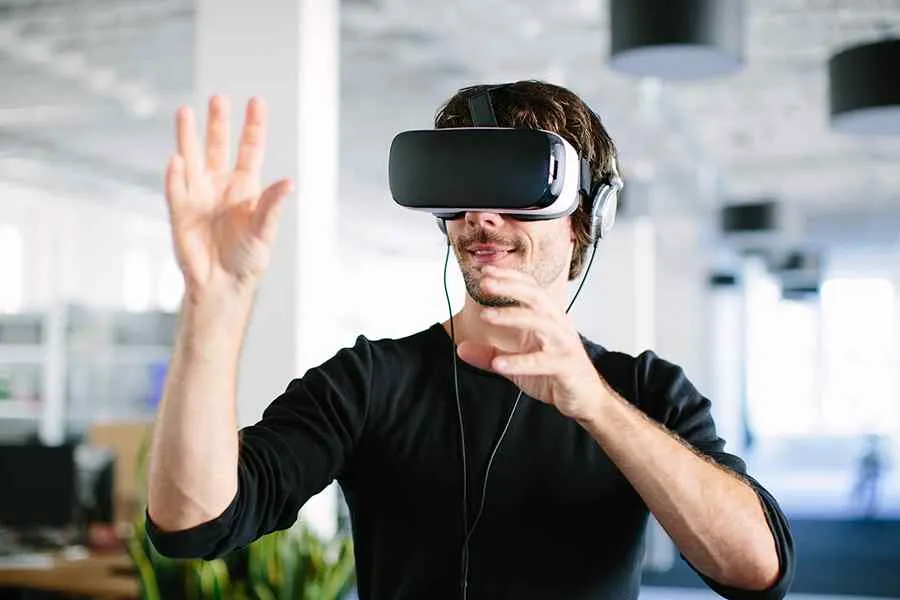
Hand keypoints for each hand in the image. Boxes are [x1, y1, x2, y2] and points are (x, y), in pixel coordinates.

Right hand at [165, 95, 293, 301]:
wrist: (222, 284)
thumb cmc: (248, 259)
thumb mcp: (265, 231)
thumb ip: (272, 206)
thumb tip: (289, 182)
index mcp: (245, 187)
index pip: (250, 149)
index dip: (253, 126)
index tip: (257, 101)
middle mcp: (220, 185)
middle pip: (218, 146)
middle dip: (218, 123)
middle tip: (218, 98)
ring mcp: (198, 195)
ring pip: (192, 159)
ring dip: (188, 137)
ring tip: (185, 111)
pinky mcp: (180, 212)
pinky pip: (176, 189)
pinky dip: (176, 175)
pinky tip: (176, 159)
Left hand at [456, 265, 608, 421]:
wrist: (585, 398)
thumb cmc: (555, 374)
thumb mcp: (516, 363)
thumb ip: (490, 354)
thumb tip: (461, 348)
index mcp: (547, 318)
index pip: (529, 288)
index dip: (508, 277)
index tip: (484, 270)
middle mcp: (557, 325)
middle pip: (535, 296)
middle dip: (509, 286)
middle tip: (485, 282)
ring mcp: (563, 344)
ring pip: (540, 322)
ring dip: (512, 316)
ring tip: (486, 316)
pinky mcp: (566, 366)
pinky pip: (542, 362)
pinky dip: (519, 362)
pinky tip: (499, 364)